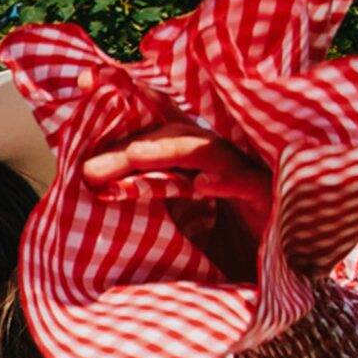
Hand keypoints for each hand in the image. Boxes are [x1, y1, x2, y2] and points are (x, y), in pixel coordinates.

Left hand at [80, 80, 272, 281]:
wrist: (274, 277)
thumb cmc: (222, 254)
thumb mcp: (173, 229)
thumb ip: (142, 205)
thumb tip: (91, 187)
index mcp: (191, 163)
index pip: (154, 122)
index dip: (124, 95)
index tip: (84, 79)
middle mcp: (217, 160)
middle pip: (170, 136)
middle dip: (128, 148)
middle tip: (88, 170)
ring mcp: (244, 175)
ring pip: (204, 152)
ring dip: (168, 152)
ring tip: (135, 156)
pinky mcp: (269, 199)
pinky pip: (248, 184)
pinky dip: (226, 182)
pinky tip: (202, 185)